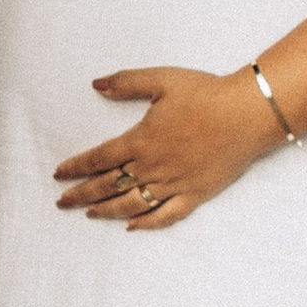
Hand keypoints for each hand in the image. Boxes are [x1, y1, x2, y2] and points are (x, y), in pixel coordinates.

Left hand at [54, 66, 282, 229]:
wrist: (247, 114)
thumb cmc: (206, 93)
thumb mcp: (162, 79)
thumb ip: (127, 82)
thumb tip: (97, 84)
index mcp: (141, 140)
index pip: (99, 158)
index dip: (76, 167)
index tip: (59, 175)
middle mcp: (153, 167)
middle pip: (109, 185)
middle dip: (81, 194)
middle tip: (62, 202)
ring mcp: (174, 184)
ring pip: (132, 204)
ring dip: (106, 210)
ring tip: (89, 214)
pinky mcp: (195, 194)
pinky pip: (166, 215)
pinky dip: (147, 223)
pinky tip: (132, 226)